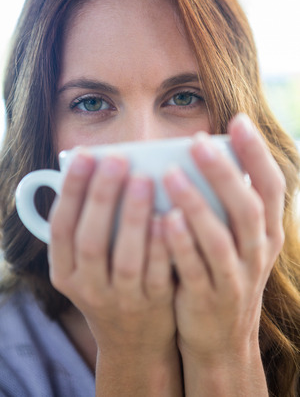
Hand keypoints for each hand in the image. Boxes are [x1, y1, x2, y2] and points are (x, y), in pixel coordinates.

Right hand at [48, 153, 180, 394]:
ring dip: (133, 217)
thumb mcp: (87, 265)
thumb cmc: (111, 283)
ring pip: (125, 258)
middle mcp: (88, 288)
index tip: (85, 156)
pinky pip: (158, 274)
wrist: (133, 338)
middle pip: (90, 241)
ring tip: (144, 179)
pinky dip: (162, 245)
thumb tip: (101, 170)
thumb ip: (89, 226)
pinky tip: (169, 216)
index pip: (61, 228)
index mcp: (65, 272)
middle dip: (102, 197)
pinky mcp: (153, 305)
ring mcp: (122, 300)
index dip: (72, 191)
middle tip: (117, 159)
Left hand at [162, 114, 284, 393]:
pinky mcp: (208, 298)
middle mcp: (257, 252)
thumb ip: (229, 204)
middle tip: (198, 142)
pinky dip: (180, 244)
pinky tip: (163, 219)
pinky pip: (194, 268)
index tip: (238, 121)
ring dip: (196, 205)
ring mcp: (235, 277)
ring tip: (171, 174)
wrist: (222, 335)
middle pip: (246, 207)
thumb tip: (209, 156)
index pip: (271, 186)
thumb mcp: (239, 239)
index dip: (256, 154)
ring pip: (219, 238)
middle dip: (224, 173)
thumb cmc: (224, 271)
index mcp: (267, 231)